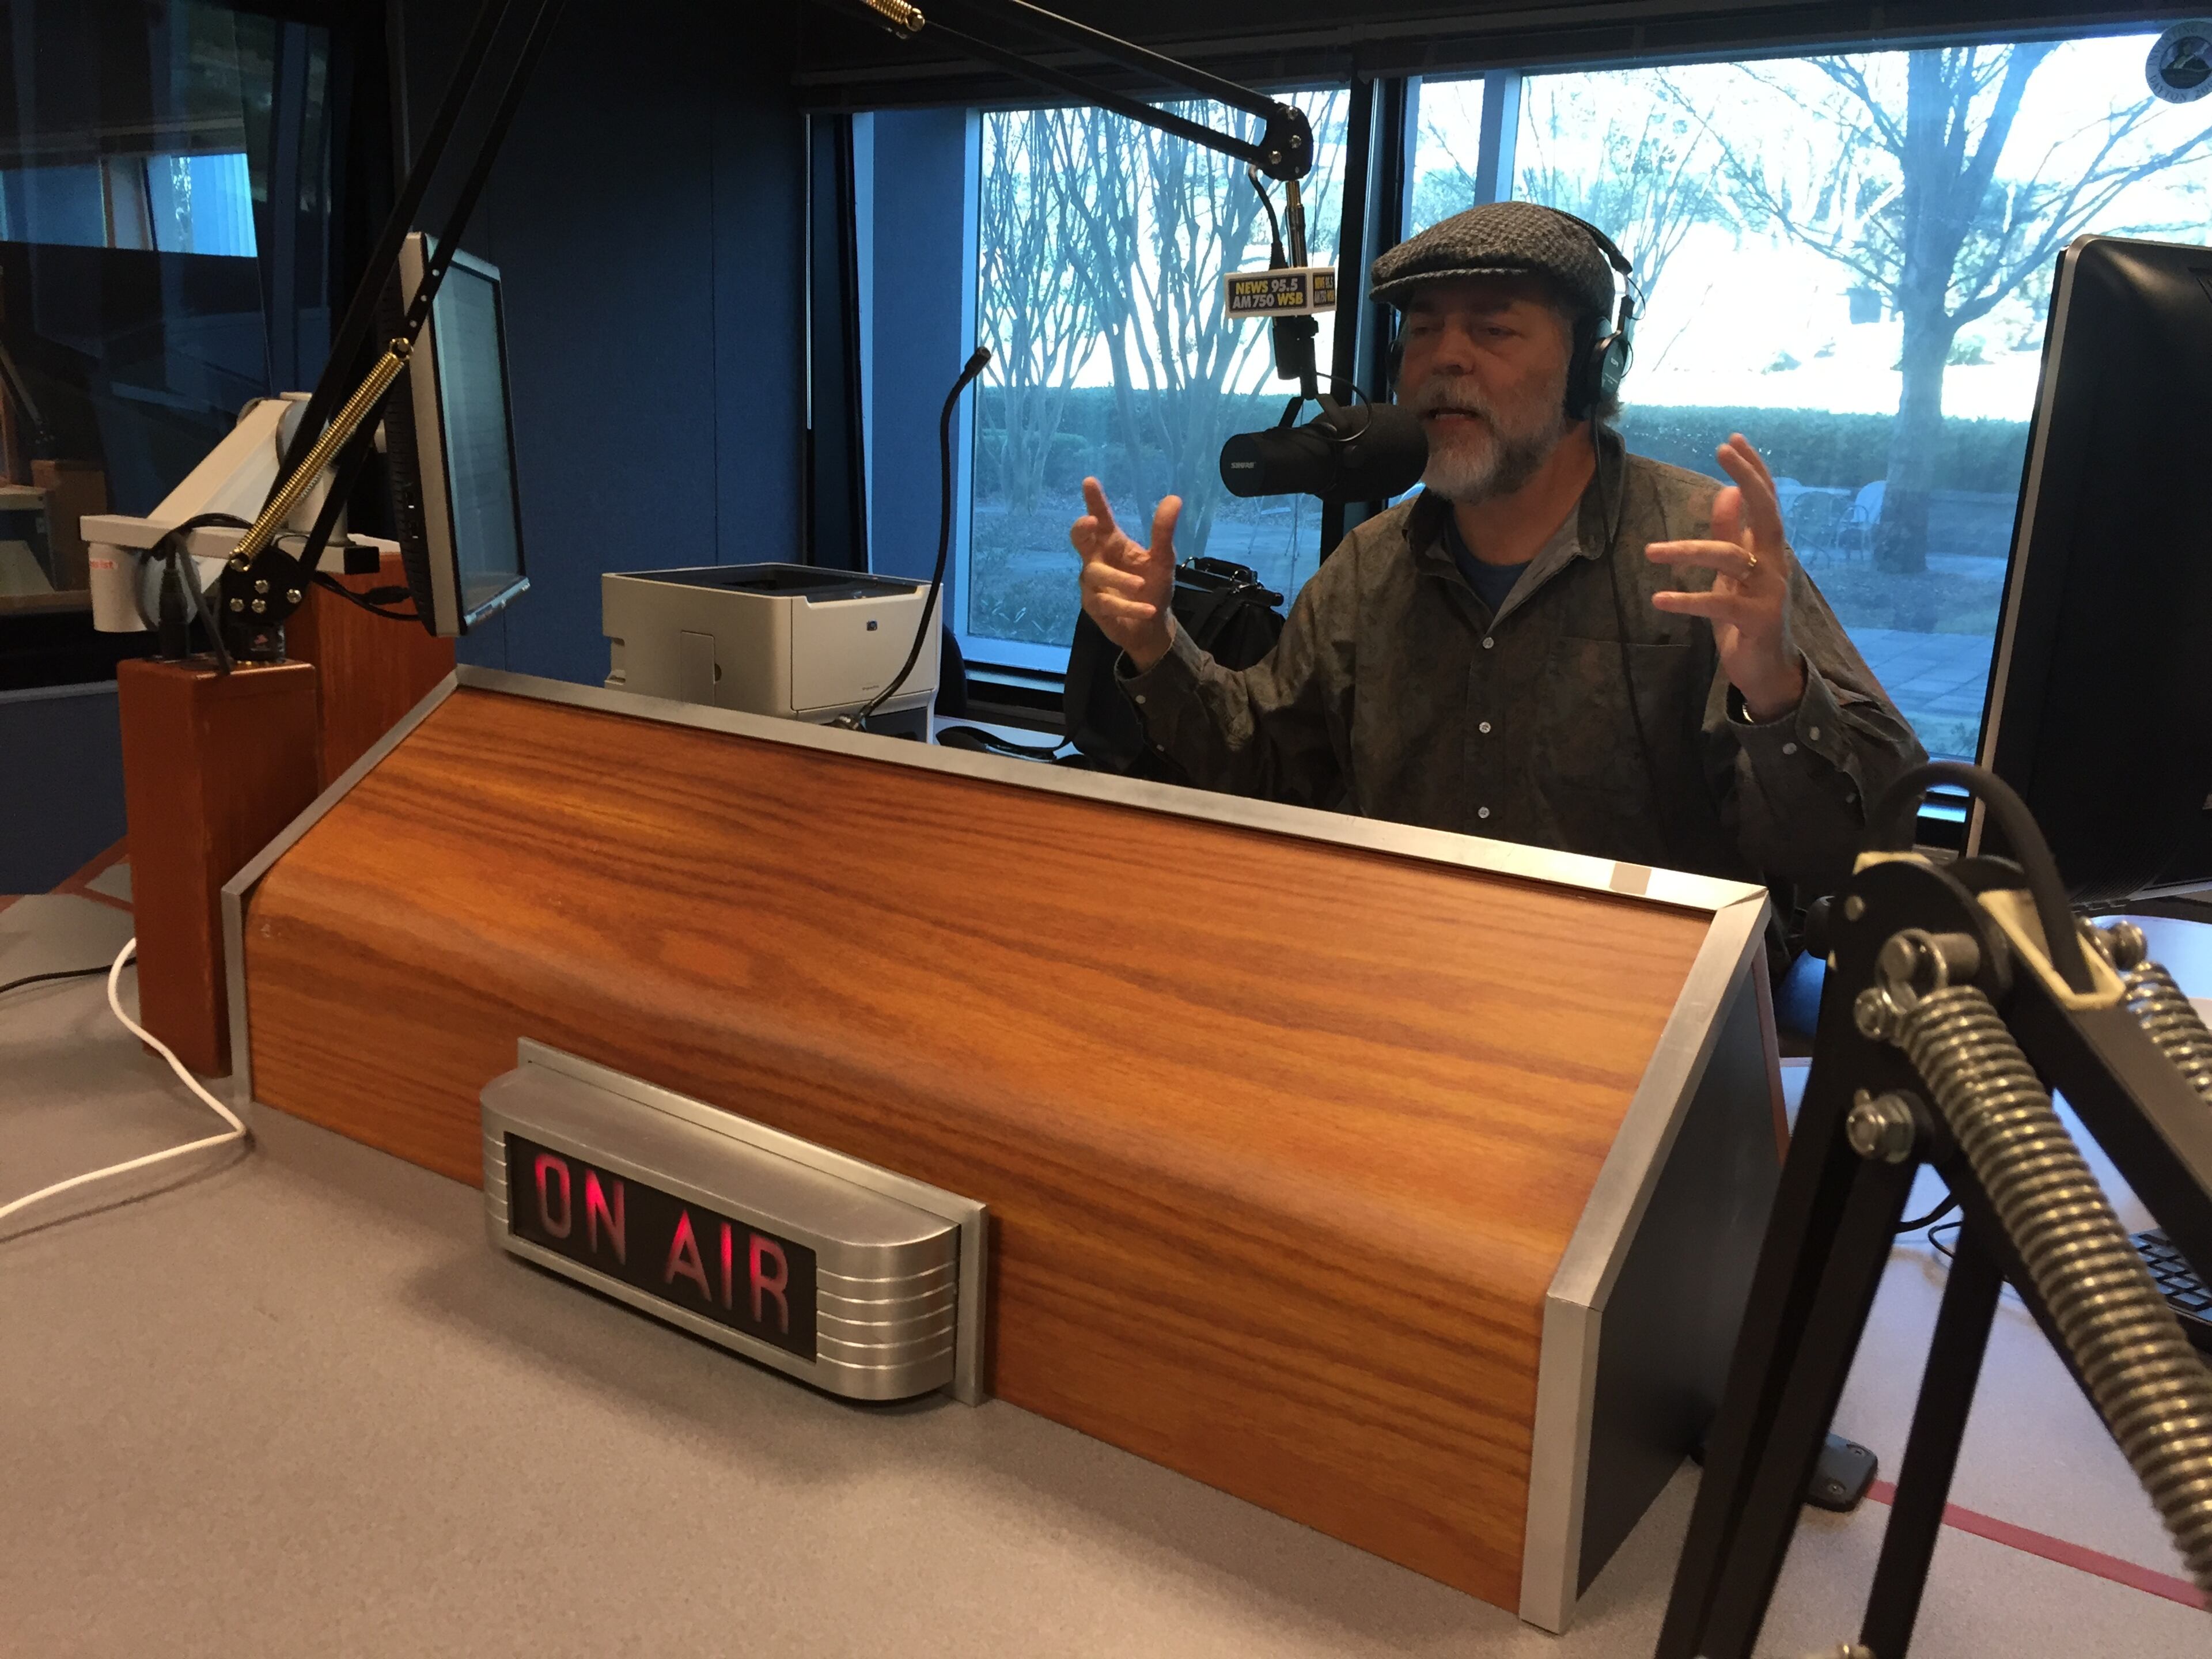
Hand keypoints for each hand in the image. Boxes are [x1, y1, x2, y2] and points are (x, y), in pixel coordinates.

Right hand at [1071, 477, 1178, 672]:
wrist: (1151, 626)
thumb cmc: (1153, 587)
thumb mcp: (1162, 559)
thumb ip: (1163, 532)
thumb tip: (1174, 498)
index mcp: (1113, 543)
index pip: (1102, 519)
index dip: (1094, 501)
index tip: (1089, 481)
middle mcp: (1097, 559)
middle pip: (1080, 540)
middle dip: (1081, 530)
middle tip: (1089, 521)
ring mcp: (1093, 584)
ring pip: (1095, 574)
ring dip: (1118, 579)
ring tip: (1141, 584)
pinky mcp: (1095, 607)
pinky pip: (1107, 604)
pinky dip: (1129, 607)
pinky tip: (1149, 610)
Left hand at [1645, 433, 1806, 721]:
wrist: (1766, 669)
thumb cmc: (1747, 616)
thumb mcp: (1733, 573)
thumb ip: (1732, 534)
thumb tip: (1726, 491)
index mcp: (1769, 550)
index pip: (1766, 502)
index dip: (1753, 470)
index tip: (1732, 440)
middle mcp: (1775, 565)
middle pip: (1767, 513)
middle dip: (1748, 479)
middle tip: (1723, 451)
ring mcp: (1769, 592)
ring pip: (1730, 558)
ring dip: (1687, 550)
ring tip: (1650, 552)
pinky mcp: (1756, 620)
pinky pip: (1719, 604)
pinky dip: (1687, 600)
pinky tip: (1659, 598)